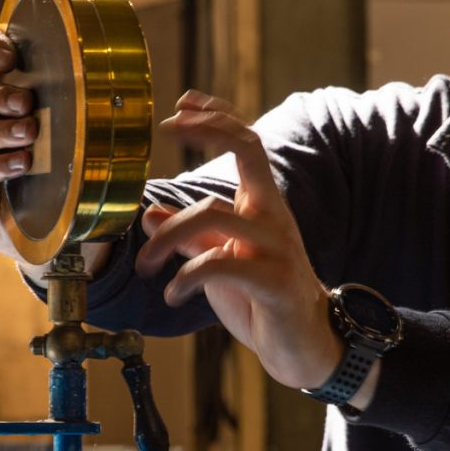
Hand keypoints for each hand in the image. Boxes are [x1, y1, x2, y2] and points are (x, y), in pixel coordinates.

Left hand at [136, 90, 342, 390]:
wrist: (303, 345)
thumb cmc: (260, 299)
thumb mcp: (218, 260)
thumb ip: (187, 237)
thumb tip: (150, 215)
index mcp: (262, 206)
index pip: (248, 143)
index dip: (218, 117)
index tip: (182, 106)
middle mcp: (273, 218)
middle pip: (238, 160)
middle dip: (198, 146)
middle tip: (154, 168)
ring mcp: (277, 248)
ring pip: (212, 214)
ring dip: (166, 238)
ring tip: (147, 267)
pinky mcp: (274, 283)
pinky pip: (219, 264)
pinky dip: (185, 278)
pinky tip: (172, 294)